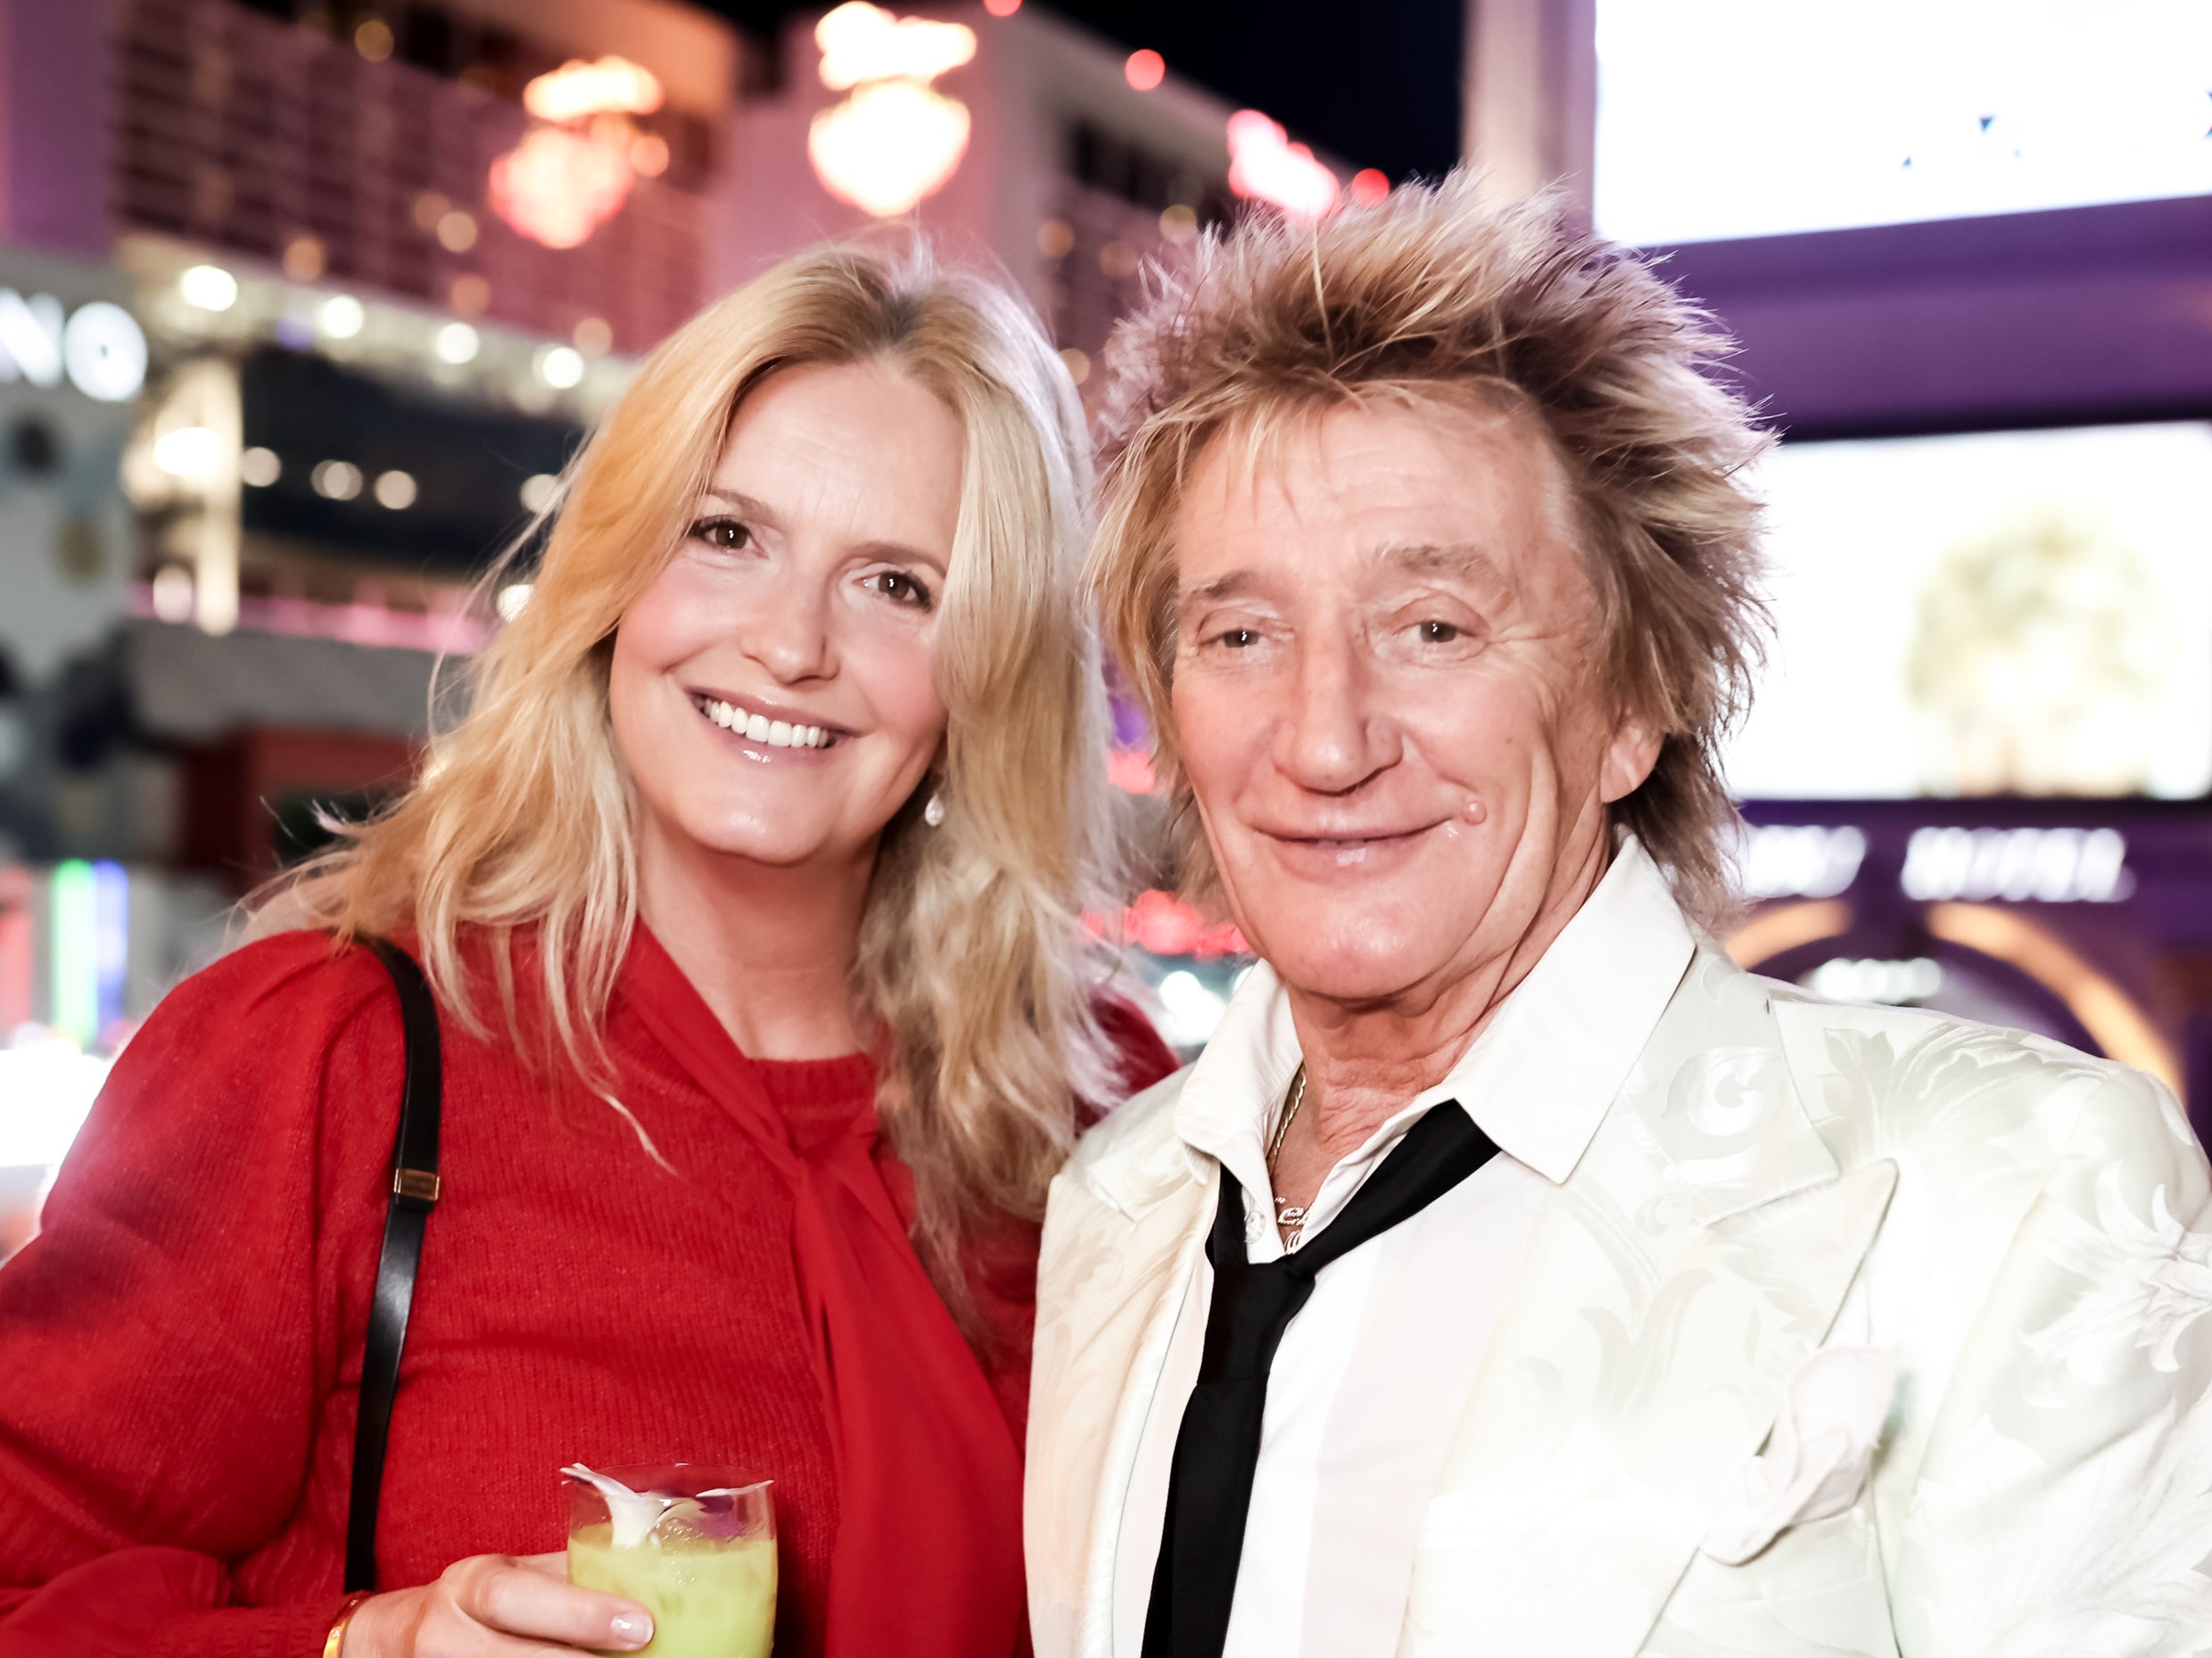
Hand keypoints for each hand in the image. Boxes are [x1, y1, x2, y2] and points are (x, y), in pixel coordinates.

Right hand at [340, 1552, 653, 1655]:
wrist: (394, 1642)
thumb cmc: (478, 1605)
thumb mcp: (512, 1576)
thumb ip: (568, 1577)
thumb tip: (652, 1573)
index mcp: (468, 1586)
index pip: (517, 1596)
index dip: (578, 1613)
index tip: (640, 1625)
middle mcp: (443, 1635)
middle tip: (640, 1655)